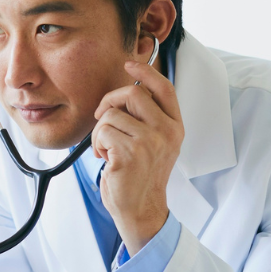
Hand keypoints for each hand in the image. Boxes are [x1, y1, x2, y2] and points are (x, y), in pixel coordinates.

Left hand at [91, 60, 183, 254]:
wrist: (140, 208)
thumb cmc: (139, 175)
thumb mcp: (153, 143)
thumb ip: (146, 118)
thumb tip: (127, 90)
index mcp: (175, 126)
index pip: (164, 88)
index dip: (145, 73)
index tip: (129, 64)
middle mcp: (167, 131)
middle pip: (132, 94)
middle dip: (108, 102)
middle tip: (102, 118)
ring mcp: (151, 141)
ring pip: (111, 113)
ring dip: (100, 130)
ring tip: (106, 148)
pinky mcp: (131, 152)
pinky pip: (103, 131)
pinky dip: (97, 143)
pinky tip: (104, 157)